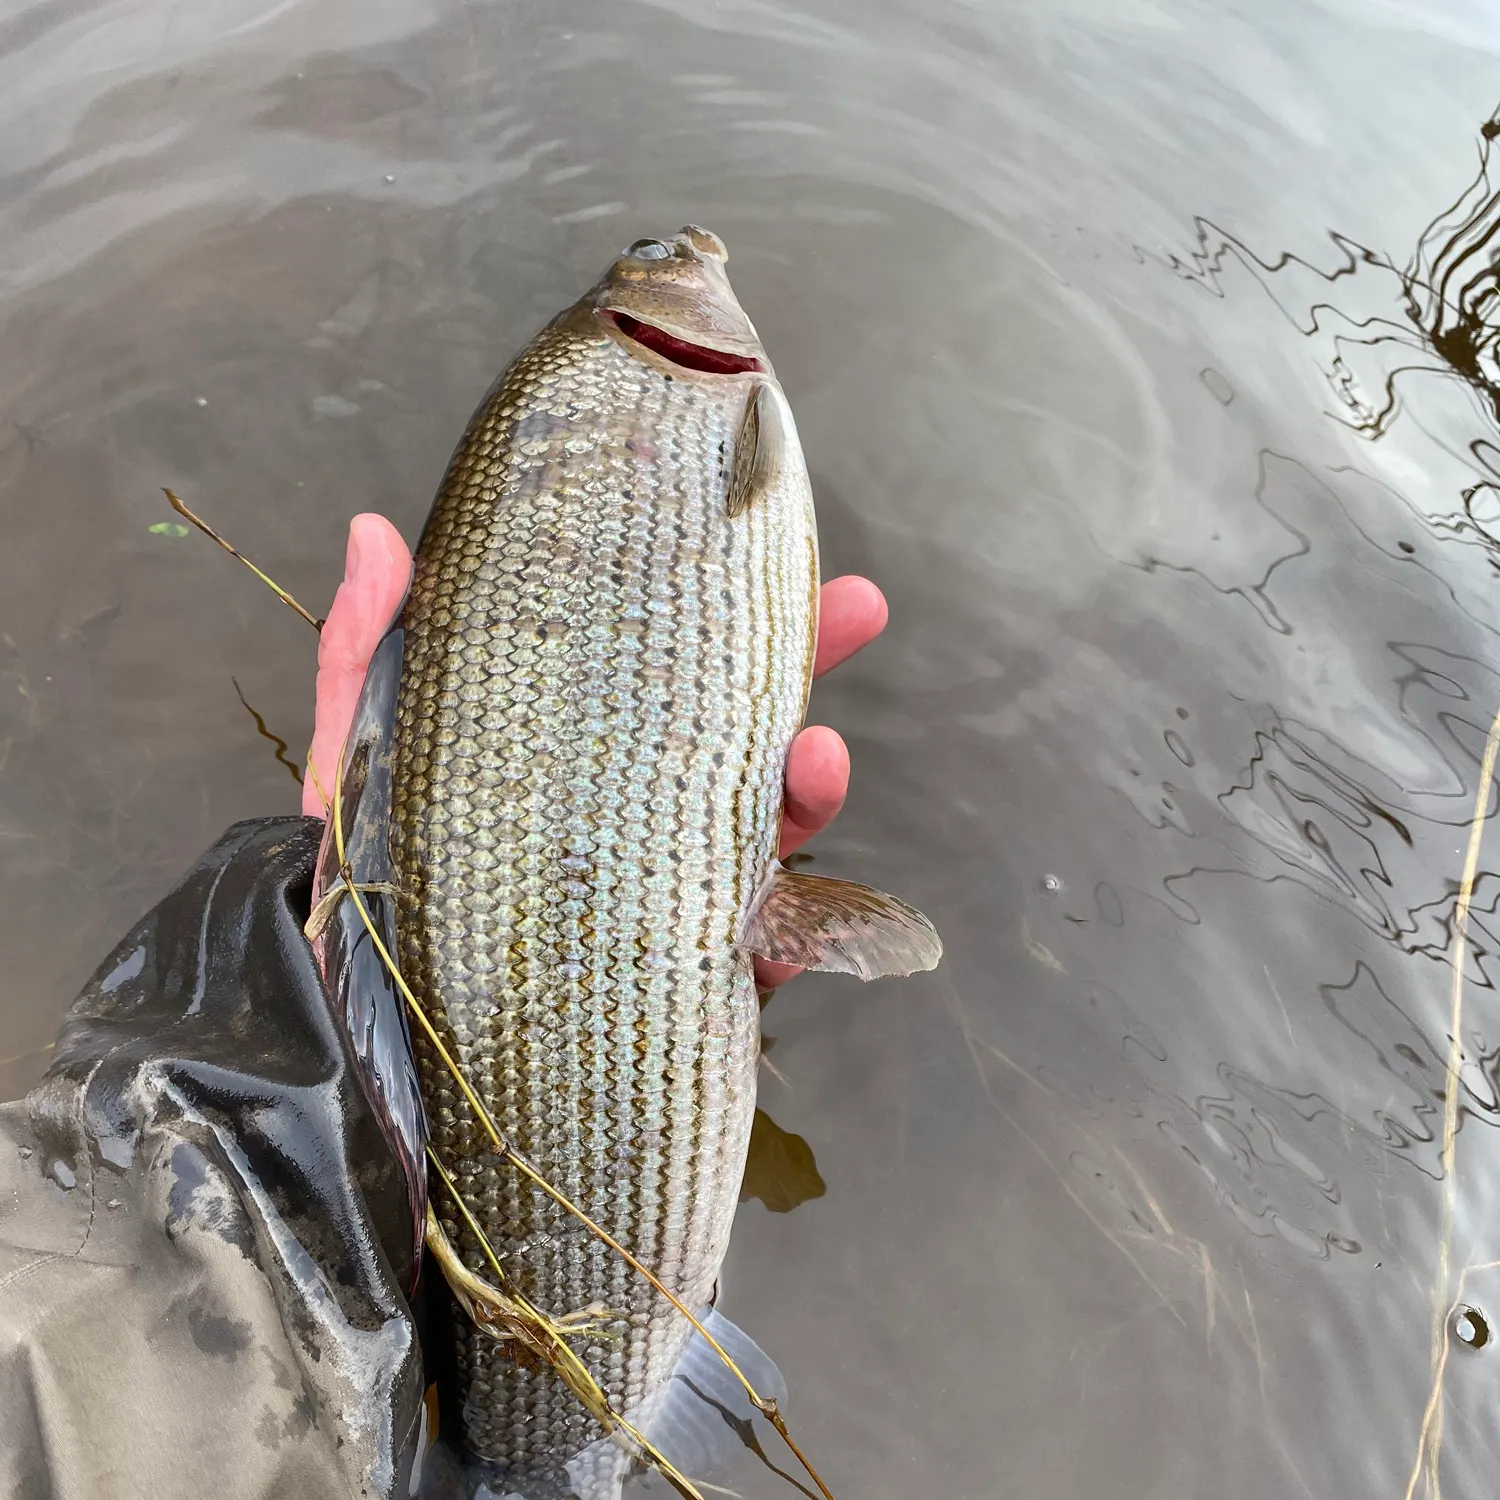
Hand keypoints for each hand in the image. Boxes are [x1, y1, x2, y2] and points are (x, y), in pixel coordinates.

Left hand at [306, 514, 886, 988]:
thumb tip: (374, 532)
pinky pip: (753, 959)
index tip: (761, 539)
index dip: (713, 607)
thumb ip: (367, 658)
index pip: (656, 669)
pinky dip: (788, 937)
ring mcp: (664, 901)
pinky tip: (786, 915)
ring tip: (818, 758)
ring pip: (765, 837)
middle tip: (858, 608)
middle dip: (803, 667)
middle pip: (736, 737)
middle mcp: (630, 818)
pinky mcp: (681, 987)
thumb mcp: (360, 765)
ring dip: (806, 793)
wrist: (369, 1048)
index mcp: (574, 756)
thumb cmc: (361, 893)